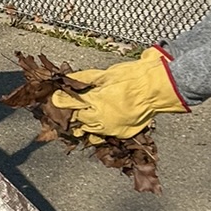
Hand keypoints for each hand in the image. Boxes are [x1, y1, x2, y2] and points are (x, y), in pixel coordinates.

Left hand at [51, 46, 185, 139]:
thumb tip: (67, 80)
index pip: (68, 104)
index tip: (54, 100)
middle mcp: (101, 118)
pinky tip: (97, 124)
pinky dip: (99, 131)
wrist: (156, 89)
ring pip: (88, 133)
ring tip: (81, 119)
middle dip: (69, 115)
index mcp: (94, 101)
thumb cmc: (132, 78)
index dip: (60, 101)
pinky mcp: (121, 133)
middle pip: (76, 121)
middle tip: (65, 110)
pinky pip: (104, 136)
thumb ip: (84, 79)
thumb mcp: (105, 74)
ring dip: (83, 126)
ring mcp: (111, 129)